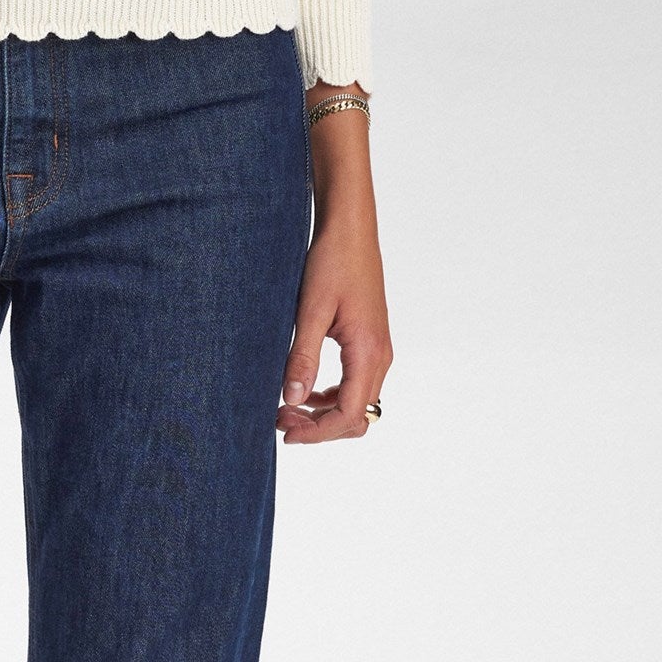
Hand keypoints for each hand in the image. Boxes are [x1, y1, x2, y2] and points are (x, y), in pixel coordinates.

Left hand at [277, 203, 391, 443]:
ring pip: (358, 401)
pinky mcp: (370, 340)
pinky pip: (357, 382)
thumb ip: (302, 357)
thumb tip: (291, 400)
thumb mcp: (311, 310)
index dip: (317, 432)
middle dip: (320, 427)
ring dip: (325, 412)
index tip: (285, 431)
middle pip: (357, 416)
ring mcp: (378, 348)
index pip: (348, 414)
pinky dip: (332, 394)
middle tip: (281, 419)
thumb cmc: (332, 261)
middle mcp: (380, 355)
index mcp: (368, 351)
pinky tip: (306, 387)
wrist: (350, 229)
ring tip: (288, 406)